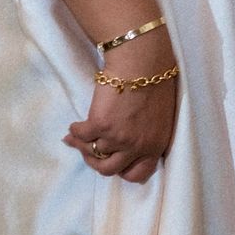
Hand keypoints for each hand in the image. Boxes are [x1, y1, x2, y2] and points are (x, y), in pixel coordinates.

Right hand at [62, 37, 177, 183]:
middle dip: (97, 162)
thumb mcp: (159, 115)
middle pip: (110, 170)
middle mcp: (138, 146)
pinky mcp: (100, 125)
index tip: (114, 160)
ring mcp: (118, 138)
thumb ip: (145, 133)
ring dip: (83, 147)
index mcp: (156, 143)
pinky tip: (76, 125)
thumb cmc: (154, 81)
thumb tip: (122, 142)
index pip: (138, 174)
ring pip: (92, 154)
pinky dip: (75, 132)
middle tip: (91, 150)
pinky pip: (80, 136)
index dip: (123, 170)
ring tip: (79, 137)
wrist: (141, 61)